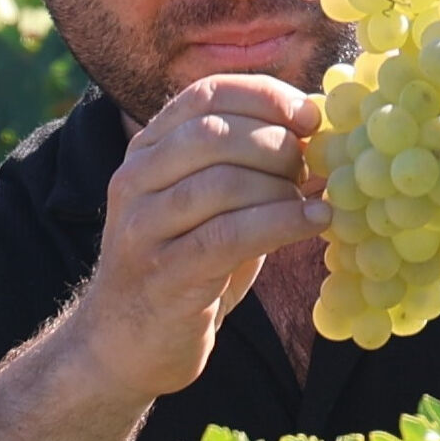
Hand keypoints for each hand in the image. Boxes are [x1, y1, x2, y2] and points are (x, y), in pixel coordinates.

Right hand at [76, 73, 326, 399]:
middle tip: (310, 168)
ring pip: (222, 182)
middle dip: (276, 144)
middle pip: (214, 133)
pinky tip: (315, 222)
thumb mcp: (205, 206)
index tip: (308, 114)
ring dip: (281, 187)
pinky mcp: (164, 274)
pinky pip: (230, 236)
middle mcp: (135, 180)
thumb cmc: (181, 268)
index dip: (264, 95)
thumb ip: (245, 168)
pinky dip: (282, 223)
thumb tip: (317, 138)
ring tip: (312, 201)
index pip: (205, 94)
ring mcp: (143, 227)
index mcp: (146, 151)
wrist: (122, 346)